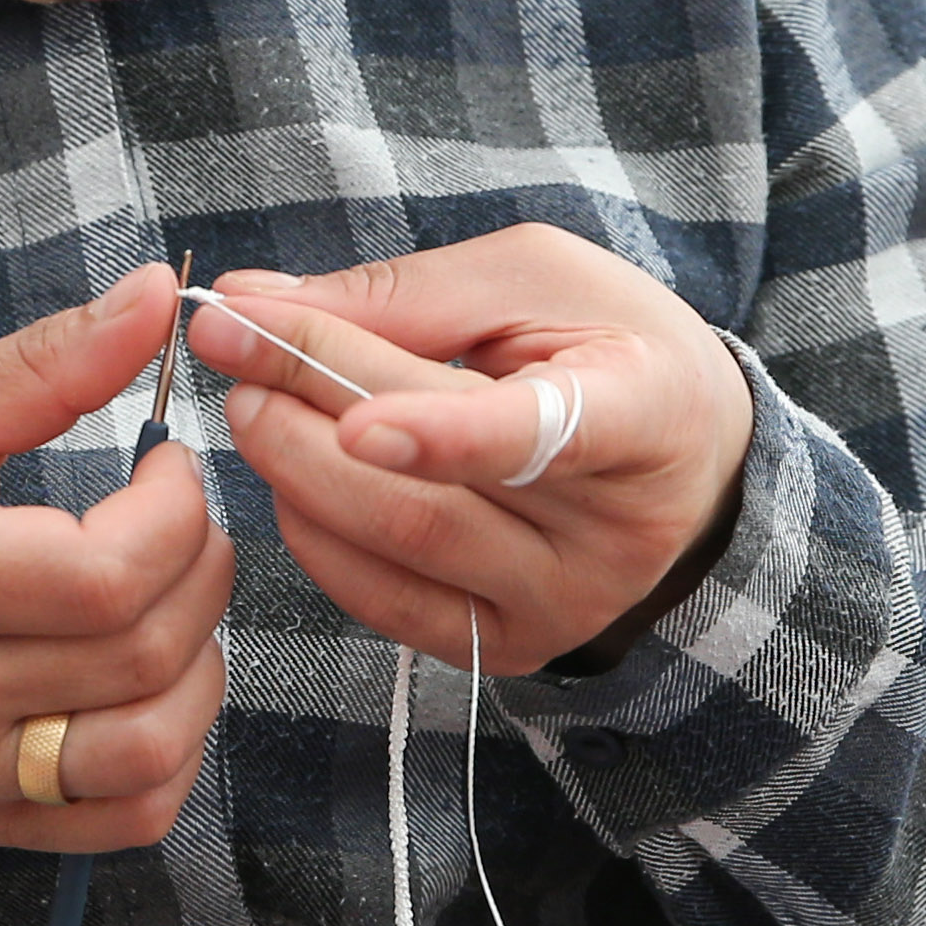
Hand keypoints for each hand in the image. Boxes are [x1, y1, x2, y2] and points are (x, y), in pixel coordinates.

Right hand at [0, 267, 231, 848]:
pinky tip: (151, 683)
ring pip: (148, 751)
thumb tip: (157, 291)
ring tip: (168, 601)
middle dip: (200, 571)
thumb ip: (46, 361)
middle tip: (176, 521)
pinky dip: (172, 751)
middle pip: (140, 656)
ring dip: (199, 666)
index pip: (103, 578)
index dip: (176, 512)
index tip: (165, 465)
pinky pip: (124, 817)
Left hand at [189, 226, 754, 676]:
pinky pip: (386, 606)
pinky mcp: (511, 647)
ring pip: (399, 551)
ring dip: (296, 471)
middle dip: (310, 414)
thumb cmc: (606, 343)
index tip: (353, 423)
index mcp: (647, 416)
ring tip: (251, 402)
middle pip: (434, 494)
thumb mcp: (531, 278)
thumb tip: (251, 303)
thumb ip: (398, 293)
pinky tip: (290, 482)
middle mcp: (613, 535)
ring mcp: (563, 605)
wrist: (690, 456)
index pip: (545, 435)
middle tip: (235, 348)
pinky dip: (316, 538)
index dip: (448, 435)